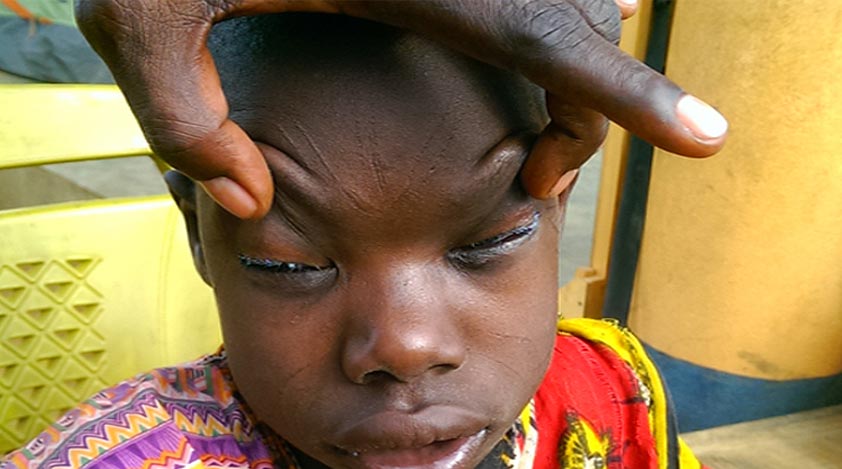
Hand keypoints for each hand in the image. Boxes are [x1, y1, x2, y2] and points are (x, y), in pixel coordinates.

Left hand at [75, 0, 726, 217]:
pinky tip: (503, 58)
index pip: (549, 42)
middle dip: (589, 106)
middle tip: (540, 173)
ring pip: (568, 3)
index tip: (709, 137)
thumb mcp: (139, 20)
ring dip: (572, 66)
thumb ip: (184, 123)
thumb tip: (252, 205)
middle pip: (578, 29)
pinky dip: (547, 29)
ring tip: (531, 128)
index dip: (634, 96)